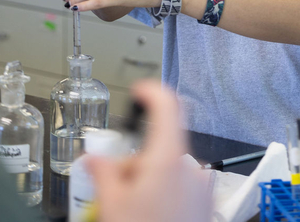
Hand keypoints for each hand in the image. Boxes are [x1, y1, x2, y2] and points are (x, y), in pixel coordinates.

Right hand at [86, 80, 209, 221]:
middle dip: (135, 161)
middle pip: (160, 144)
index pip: (167, 104)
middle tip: (116, 186)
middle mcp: (192, 168)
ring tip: (132, 209)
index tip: (139, 90)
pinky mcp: (206, 203)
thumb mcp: (112, 205)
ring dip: (148, 180)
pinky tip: (150, 215)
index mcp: (170, 158)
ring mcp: (202, 187)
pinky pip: (182, 186)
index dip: (150, 91)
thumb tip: (93, 158)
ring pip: (169, 168)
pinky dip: (164, 193)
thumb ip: (102, 172)